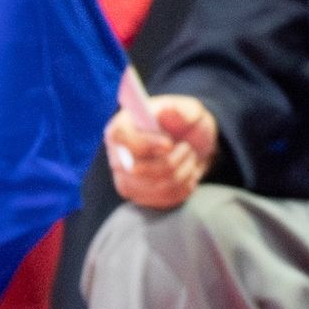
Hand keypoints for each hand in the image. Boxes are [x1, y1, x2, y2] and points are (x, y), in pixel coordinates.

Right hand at [106, 94, 217, 209]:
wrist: (191, 147)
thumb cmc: (186, 124)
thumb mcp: (188, 110)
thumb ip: (181, 110)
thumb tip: (169, 110)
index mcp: (120, 128)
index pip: (121, 140)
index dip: (145, 144)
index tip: (169, 143)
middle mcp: (117, 156)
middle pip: (137, 169)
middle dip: (172, 160)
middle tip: (187, 148)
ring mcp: (125, 180)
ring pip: (157, 186)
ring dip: (184, 171)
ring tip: (189, 157)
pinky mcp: (139, 197)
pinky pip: (165, 198)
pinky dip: (184, 186)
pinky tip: (187, 172)